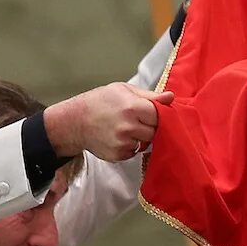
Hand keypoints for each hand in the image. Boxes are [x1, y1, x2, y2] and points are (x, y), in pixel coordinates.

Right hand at [43, 82, 173, 161]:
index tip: (150, 113)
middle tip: (135, 120)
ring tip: (124, 128)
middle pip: (154, 132)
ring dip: (139, 137)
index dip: (156, 115)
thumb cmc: (101, 101)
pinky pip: (134, 152)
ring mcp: (123, 143)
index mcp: (133, 107)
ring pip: (145, 143)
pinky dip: (130, 146)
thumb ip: (150, 96)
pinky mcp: (119, 155)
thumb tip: (171, 97)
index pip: (160, 116)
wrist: (75, 121)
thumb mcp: (124, 90)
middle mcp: (129, 126)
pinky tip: (118, 137)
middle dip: (149, 127)